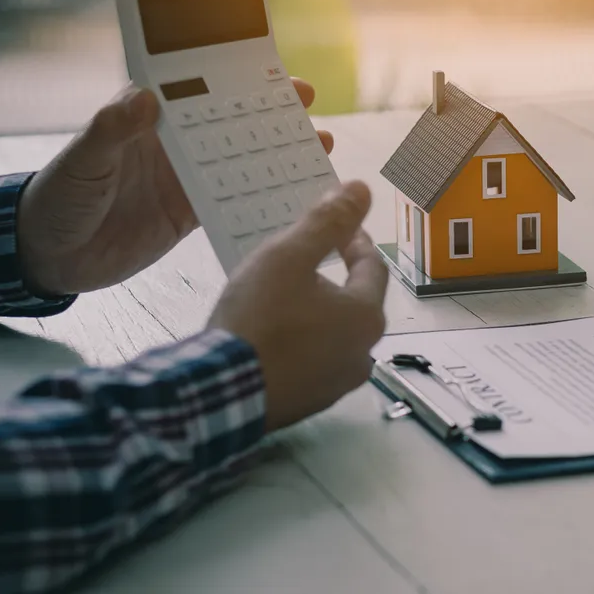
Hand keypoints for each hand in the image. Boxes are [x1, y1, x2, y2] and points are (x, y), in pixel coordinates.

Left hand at [17, 78, 333, 295]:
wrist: (49, 256)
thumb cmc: (58, 199)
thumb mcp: (82, 160)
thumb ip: (111, 130)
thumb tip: (144, 97)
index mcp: (148, 123)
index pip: (201, 94)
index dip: (240, 84)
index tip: (279, 80)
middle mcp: (172, 147)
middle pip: (230, 124)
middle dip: (272, 117)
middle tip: (312, 113)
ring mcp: (184, 181)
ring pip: (240, 161)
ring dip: (275, 156)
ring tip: (318, 152)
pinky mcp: (188, 214)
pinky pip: (232, 201)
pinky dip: (262, 198)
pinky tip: (292, 196)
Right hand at [207, 182, 388, 432]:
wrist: (221, 394)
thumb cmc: (259, 318)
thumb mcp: (288, 257)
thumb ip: (327, 222)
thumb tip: (362, 189)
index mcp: (366, 316)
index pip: (373, 267)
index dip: (355, 242)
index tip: (339, 229)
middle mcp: (363, 353)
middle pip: (357, 305)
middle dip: (337, 279)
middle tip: (307, 262)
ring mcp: (337, 385)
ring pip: (336, 336)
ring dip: (319, 315)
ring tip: (286, 297)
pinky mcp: (310, 404)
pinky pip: (314, 364)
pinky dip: (302, 345)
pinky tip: (274, 336)